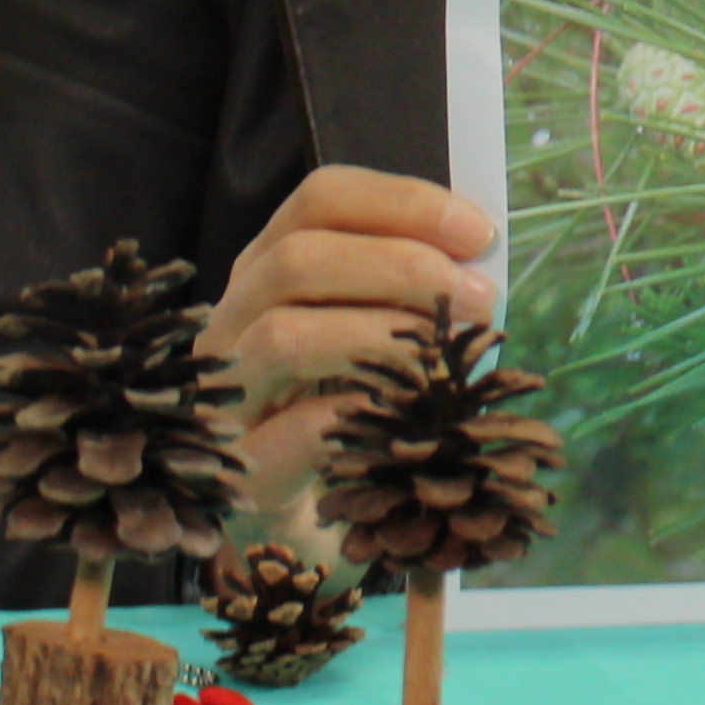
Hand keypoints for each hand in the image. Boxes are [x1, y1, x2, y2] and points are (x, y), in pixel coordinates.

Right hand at [193, 168, 500, 529]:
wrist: (303, 503)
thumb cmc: (348, 400)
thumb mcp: (373, 330)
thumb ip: (410, 289)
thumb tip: (480, 264)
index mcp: (269, 266)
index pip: (319, 201)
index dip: (401, 203)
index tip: (479, 232)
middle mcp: (235, 316)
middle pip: (298, 258)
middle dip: (400, 266)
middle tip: (479, 297)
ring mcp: (224, 391)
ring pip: (283, 335)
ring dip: (382, 336)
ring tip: (449, 357)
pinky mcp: (241, 467)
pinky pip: (292, 431)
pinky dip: (359, 414)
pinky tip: (409, 416)